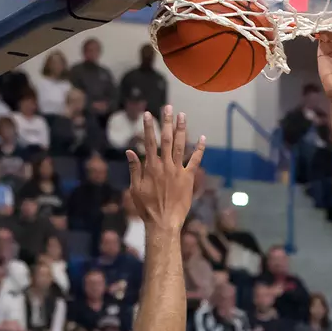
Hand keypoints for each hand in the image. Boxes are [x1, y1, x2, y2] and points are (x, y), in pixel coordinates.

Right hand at [126, 109, 204, 229]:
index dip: (149, 127)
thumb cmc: (146, 208)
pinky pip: (194, 161)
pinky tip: (202, 138)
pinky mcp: (188, 179)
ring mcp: (177, 171)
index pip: (149, 142)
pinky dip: (199, 149)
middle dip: (166, 122)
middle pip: (166, 139)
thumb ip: (134, 169)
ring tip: (182, 115)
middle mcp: (165, 165)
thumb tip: (129, 151)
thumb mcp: (134, 189)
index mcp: (150, 167)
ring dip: (181, 129)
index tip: (148, 114)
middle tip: (168, 107)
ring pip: (180, 146)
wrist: (163, 222)